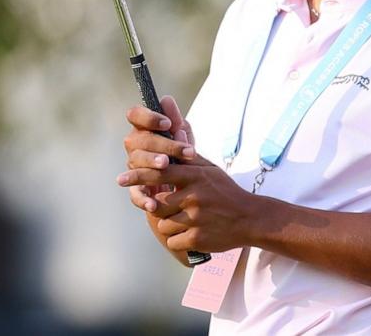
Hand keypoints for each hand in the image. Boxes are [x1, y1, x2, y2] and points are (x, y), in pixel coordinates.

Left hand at [118, 99, 257, 253]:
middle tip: (166, 206)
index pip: (160, 173)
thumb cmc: (226, 192)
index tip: (120, 178)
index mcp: (195, 177)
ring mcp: (195, 218)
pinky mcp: (197, 238)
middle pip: (157, 204)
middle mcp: (194, 196)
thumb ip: (188, 156)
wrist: (250, 218)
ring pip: (164, 224)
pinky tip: (193, 233)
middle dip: (158, 207)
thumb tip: (175, 129)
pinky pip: (173, 241)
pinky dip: (179, 239)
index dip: (138, 176)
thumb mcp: (210, 170)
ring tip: (188, 220)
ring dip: (171, 224)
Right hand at [120, 96, 189, 225]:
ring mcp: (133, 167)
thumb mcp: (184, 136)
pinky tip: (153, 204)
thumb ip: (176, 121)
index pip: (135, 115)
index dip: (148, 117)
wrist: (188, 184)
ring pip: (135, 161)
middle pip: (138, 139)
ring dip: (151, 162)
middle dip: (161, 143)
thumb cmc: (182, 153)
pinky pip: (135, 193)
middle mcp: (135, 146)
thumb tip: (167, 100)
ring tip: (166, 165)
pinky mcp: (136, 189)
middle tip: (181, 150)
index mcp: (144, 129)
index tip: (168, 124)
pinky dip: (143, 199)